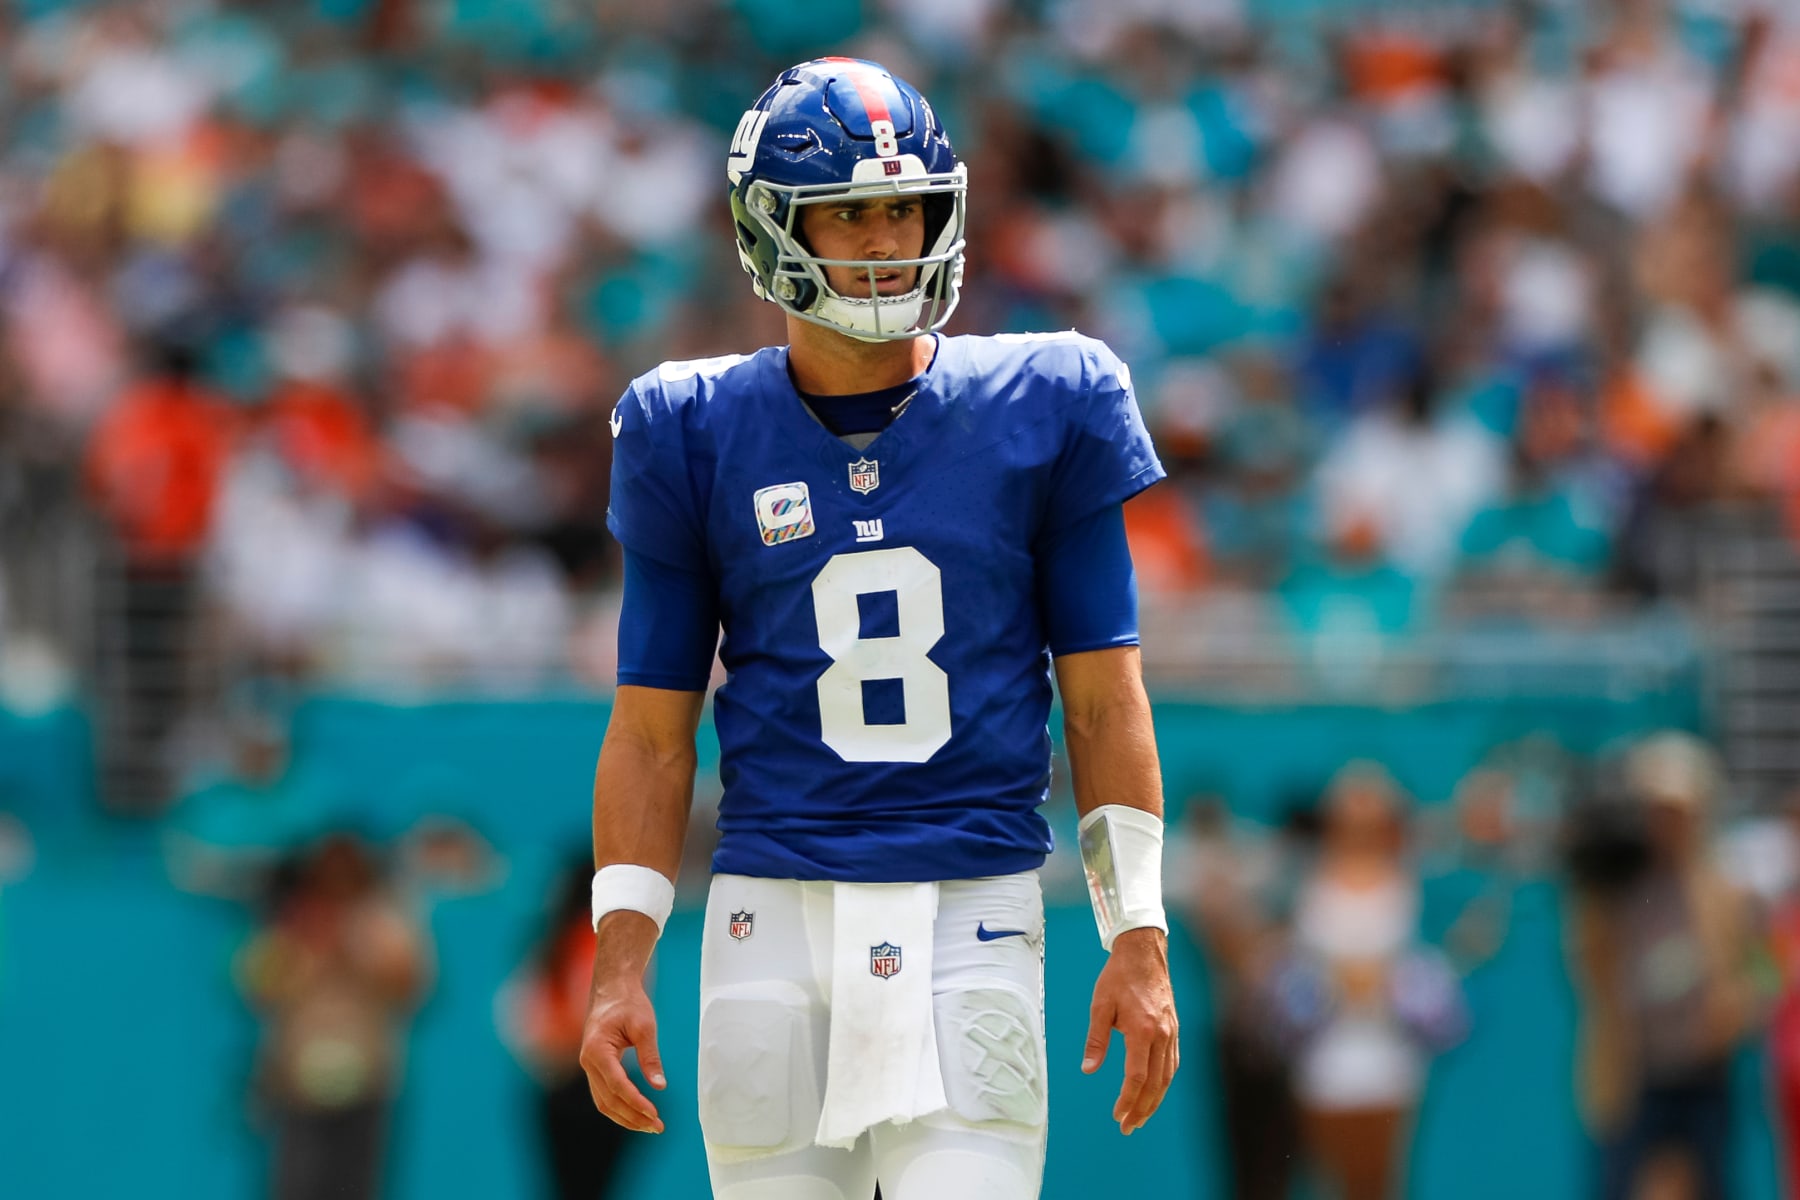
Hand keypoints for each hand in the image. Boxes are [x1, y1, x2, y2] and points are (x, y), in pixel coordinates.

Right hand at [579, 915, 667, 1133]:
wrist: (612, 988)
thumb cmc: (628, 1003)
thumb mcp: (644, 1026)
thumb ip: (650, 1057)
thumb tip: (659, 1085)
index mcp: (597, 1050)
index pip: (618, 1086)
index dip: (637, 1104)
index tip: (656, 1115)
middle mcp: (588, 1062)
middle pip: (608, 1100)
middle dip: (633, 1117)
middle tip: (657, 1127)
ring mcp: (588, 1066)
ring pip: (603, 1102)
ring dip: (625, 1117)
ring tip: (649, 1126)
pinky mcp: (594, 1067)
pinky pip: (603, 1094)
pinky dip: (619, 1108)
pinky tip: (636, 1114)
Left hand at [1081, 927, 1178, 1134]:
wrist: (1144, 953)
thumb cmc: (1119, 977)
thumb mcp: (1100, 1006)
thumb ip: (1096, 1040)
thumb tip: (1088, 1070)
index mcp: (1142, 1030)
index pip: (1136, 1076)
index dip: (1127, 1100)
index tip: (1117, 1115)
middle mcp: (1162, 1035)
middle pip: (1155, 1084)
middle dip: (1142, 1109)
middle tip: (1128, 1128)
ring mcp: (1172, 1033)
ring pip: (1167, 1077)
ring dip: (1155, 1101)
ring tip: (1141, 1118)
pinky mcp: (1174, 1030)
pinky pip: (1172, 1064)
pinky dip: (1164, 1083)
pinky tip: (1155, 1092)